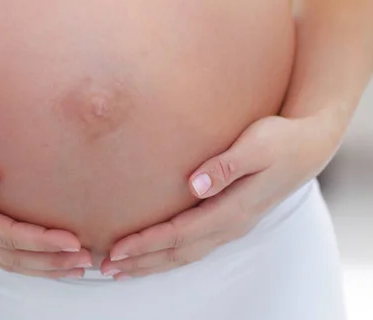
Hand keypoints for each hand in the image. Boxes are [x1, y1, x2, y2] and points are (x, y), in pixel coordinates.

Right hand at [0, 125, 91, 277]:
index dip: (41, 241)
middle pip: (11, 256)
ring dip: (42, 265)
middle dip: (51, 262)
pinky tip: (44, 255)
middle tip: (88, 261)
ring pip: (7, 259)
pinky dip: (26, 256)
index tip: (73, 241)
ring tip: (76, 267)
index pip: (6, 236)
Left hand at [103, 111, 341, 278]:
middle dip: (142, 262)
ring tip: (122, 270)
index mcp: (234, 209)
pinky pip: (195, 246)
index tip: (116, 250)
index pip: (181, 234)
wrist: (307, 148)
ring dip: (154, 263)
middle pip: (179, 253)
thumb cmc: (279, 142)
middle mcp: (231, 225)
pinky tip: (156, 254)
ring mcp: (232, 225)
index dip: (147, 244)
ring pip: (187, 254)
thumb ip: (225, 166)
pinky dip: (171, 255)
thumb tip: (194, 186)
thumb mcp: (256, 146)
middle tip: (106, 268)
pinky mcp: (230, 219)